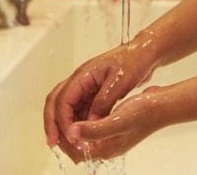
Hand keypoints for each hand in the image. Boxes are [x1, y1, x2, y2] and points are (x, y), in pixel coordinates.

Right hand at [43, 43, 156, 161]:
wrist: (144, 53)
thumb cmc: (134, 62)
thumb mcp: (120, 83)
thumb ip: (104, 103)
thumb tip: (90, 123)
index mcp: (83, 75)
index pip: (63, 98)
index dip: (62, 119)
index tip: (67, 136)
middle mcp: (80, 80)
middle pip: (56, 101)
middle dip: (53, 122)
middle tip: (52, 142)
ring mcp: (86, 86)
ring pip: (66, 107)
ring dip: (64, 124)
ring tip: (66, 143)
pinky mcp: (93, 92)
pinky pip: (79, 108)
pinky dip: (77, 122)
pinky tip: (81, 135)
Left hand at [64, 87, 165, 160]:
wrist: (162, 105)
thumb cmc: (144, 113)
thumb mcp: (117, 120)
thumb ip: (94, 129)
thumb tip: (72, 132)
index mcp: (105, 149)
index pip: (75, 152)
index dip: (63, 139)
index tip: (57, 124)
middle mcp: (106, 146)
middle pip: (77, 147)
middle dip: (65, 134)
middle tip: (58, 118)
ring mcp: (110, 138)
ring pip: (84, 136)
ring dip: (73, 127)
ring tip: (67, 111)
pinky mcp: (114, 128)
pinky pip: (92, 128)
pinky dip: (83, 121)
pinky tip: (82, 107)